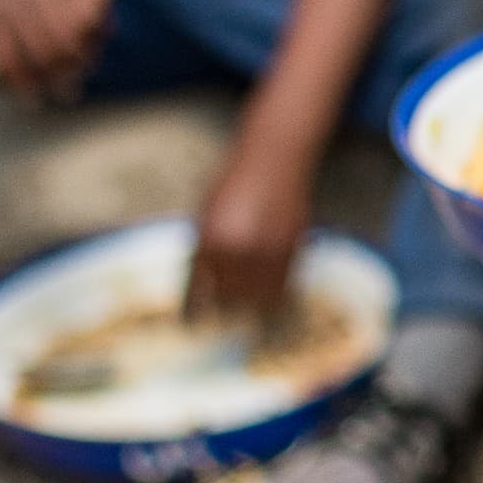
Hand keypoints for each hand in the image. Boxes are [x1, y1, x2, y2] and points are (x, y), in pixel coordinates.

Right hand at [0, 0, 111, 102]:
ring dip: (54, 80)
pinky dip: (22, 84)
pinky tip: (30, 97)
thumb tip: (109, 29)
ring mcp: (9, 3)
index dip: (95, 39)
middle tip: (78, 81)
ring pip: (39, 53)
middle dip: (77, 65)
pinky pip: (7, 59)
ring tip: (60, 91)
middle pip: (66, 38)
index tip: (93, 53)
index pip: (89, 14)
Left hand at [186, 132, 315, 322]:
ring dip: (248, 308)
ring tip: (243, 311)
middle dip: (222, 309)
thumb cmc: (234, 180)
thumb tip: (203, 281)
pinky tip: (266, 300)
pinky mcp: (290, 251)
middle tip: (219, 315)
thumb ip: (204, 245)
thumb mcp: (206, 212)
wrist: (273, 159)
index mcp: (208, 240)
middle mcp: (236, 251)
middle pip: (226, 300)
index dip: (194, 311)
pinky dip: (273, 298)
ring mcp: (265, 253)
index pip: (198, 289)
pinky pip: (281, 289)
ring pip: (255, 300)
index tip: (191, 323)